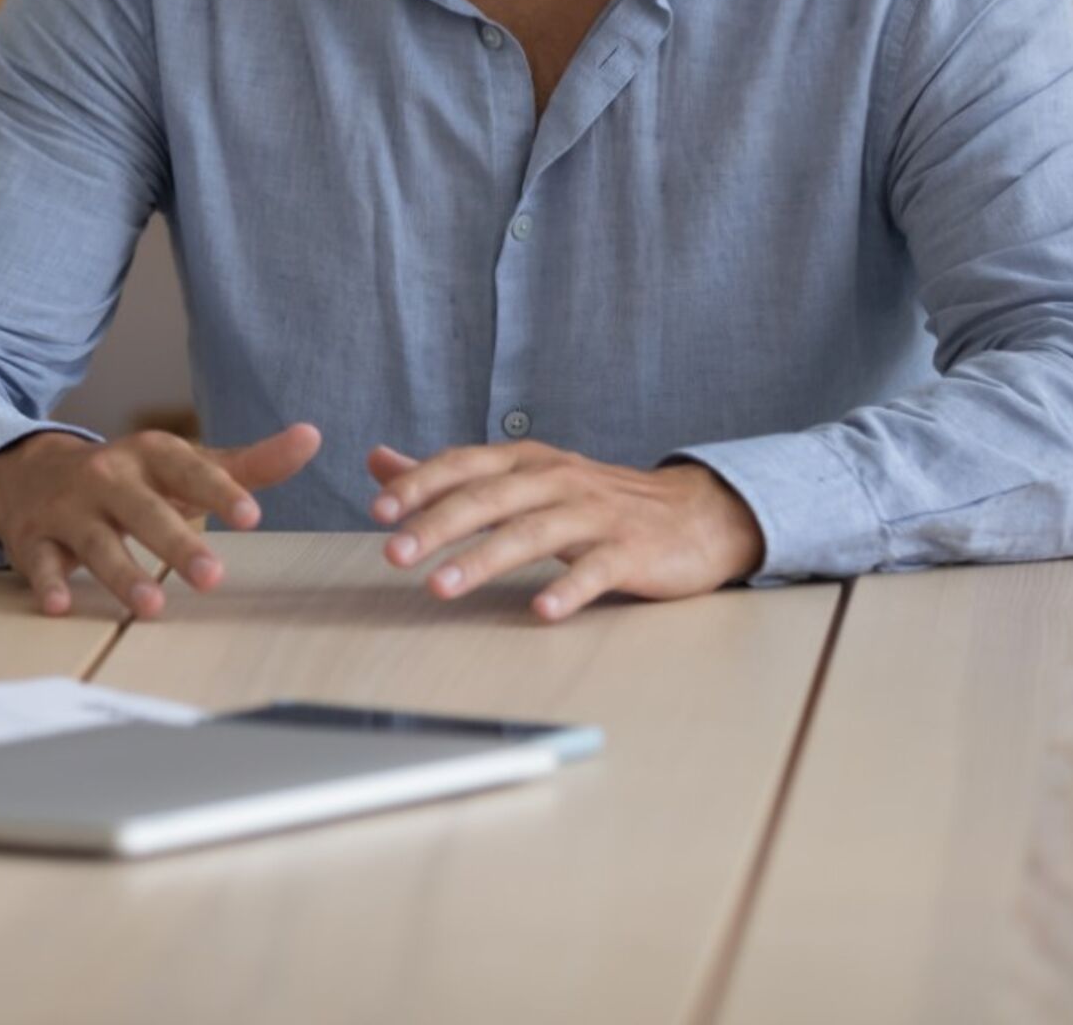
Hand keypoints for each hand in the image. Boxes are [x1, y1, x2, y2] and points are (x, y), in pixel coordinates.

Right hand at [0, 423, 322, 618]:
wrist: (32, 472)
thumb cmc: (129, 478)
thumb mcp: (183, 464)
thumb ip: (248, 463)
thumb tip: (312, 437)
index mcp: (149, 455)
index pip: (188, 469)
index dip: (219, 490)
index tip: (252, 516)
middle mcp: (108, 477)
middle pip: (144, 511)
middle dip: (177, 543)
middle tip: (213, 577)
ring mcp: (68, 509)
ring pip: (96, 542)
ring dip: (122, 573)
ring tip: (152, 606)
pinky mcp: (33, 538)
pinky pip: (40, 563)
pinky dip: (47, 582)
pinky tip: (59, 605)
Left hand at [366, 441, 764, 621]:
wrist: (695, 513)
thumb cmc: (594, 500)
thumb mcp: (522, 477)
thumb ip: (450, 475)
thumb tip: (377, 460)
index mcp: (526, 461)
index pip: (463, 464)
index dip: (419, 485)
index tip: (378, 511)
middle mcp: (556, 479)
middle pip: (489, 498)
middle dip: (436, 525)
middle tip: (393, 553)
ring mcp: (595, 514)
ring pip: (532, 533)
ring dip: (483, 560)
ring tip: (441, 588)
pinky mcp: (631, 551)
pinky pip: (596, 570)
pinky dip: (567, 589)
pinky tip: (540, 612)